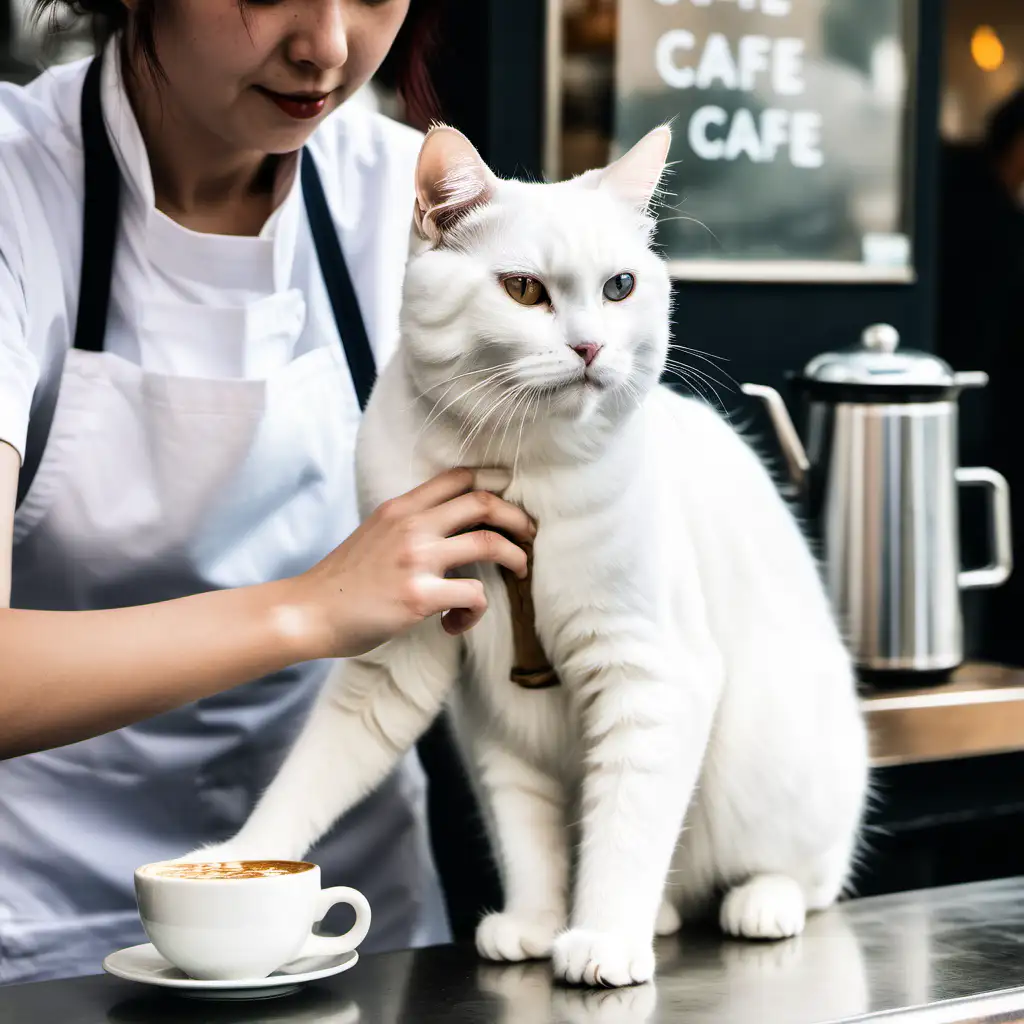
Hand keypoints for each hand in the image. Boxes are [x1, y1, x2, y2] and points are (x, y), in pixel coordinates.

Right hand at [288, 469, 534, 658]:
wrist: (308, 611)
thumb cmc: (343, 581)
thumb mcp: (374, 534)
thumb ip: (408, 525)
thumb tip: (448, 530)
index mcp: (401, 508)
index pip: (458, 478)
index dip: (493, 483)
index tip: (511, 498)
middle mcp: (412, 526)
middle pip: (484, 502)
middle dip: (518, 517)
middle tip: (531, 534)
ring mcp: (416, 559)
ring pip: (490, 543)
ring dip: (516, 558)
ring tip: (520, 572)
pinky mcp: (419, 596)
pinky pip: (474, 594)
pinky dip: (475, 610)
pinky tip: (456, 623)